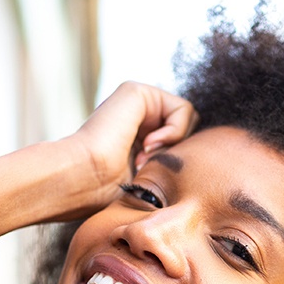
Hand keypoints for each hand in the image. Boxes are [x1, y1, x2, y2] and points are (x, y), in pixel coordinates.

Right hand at [70, 82, 198, 206]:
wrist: (83, 178)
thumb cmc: (105, 192)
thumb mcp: (146, 183)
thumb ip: (166, 170)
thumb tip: (200, 176)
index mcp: (134, 137)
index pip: (177, 144)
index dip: (171, 164)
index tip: (145, 176)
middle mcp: (135, 117)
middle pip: (186, 129)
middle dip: (173, 152)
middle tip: (145, 166)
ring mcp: (136, 103)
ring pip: (188, 119)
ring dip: (171, 144)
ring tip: (145, 157)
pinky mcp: (138, 91)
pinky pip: (183, 109)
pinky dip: (174, 133)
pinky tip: (148, 145)